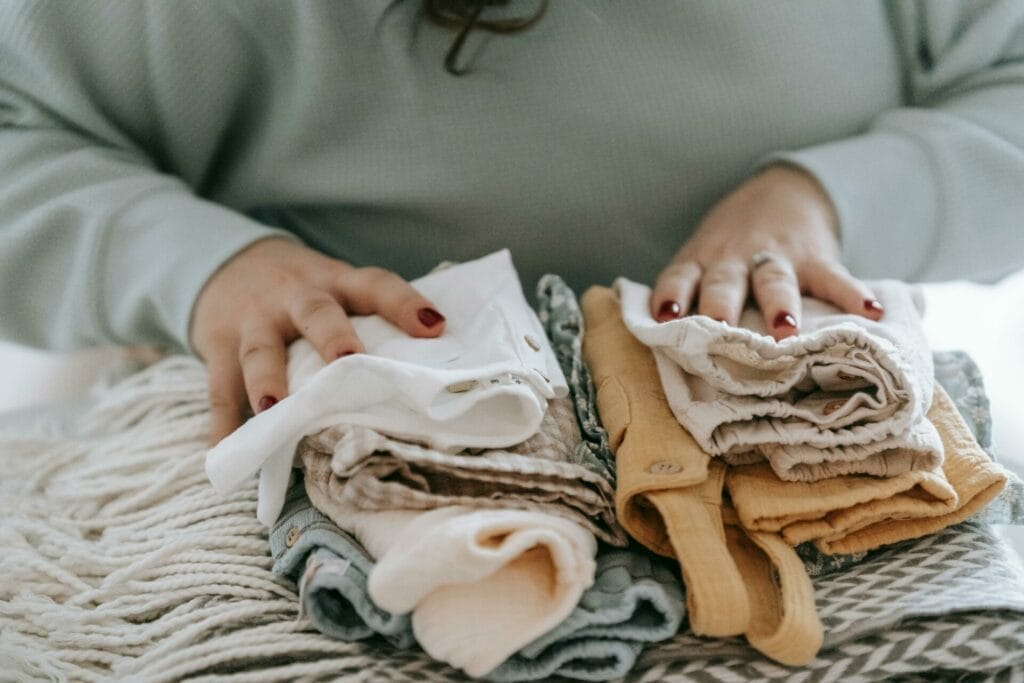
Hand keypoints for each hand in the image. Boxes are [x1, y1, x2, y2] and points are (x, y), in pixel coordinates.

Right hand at [191, 237, 445, 443]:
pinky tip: (226, 451)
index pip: (375, 284)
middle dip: (333, 336)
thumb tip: (432, 372)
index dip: (404, 302)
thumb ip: (370, 319)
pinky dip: (223, 422)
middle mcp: (295, 296)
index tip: (434, 327)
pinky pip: (219, 388)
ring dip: (266, 379)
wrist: (225, 261)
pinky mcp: (217, 346)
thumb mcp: (335, 287)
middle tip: (350, 360)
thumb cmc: (303, 291)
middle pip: (316, 313)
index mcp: (336, 282)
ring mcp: (254, 321)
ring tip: (274, 409)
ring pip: (260, 349)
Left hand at [651, 165, 883, 339]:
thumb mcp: (703, 261)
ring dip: (779, 305)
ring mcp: (776, 258)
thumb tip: (666, 354)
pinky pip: (834, 279)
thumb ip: (689, 298)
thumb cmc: (729, 249)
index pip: (679, 276)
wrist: (781, 191)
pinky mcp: (816, 259)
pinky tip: (870, 312)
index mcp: (701, 262)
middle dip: (721, 305)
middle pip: (725, 282)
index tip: (664, 315)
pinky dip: (853, 295)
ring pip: (774, 281)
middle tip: (719, 329)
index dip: (671, 294)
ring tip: (786, 330)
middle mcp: (734, 260)